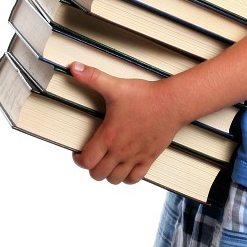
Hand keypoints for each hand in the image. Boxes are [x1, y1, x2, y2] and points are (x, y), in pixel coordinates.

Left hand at [69, 63, 181, 185]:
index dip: (78, 159)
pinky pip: (135, 178)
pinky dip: (127, 177)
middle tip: (92, 157)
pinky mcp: (149, 158)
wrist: (171, 103)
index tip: (78, 153)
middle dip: (91, 167)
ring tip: (107, 163)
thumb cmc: (146, 96)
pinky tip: (125, 167)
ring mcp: (135, 157)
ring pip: (115, 179)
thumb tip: (74, 68)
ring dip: (108, 174)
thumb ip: (92, 77)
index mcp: (108, 136)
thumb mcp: (115, 86)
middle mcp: (120, 151)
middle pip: (98, 173)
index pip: (86, 160)